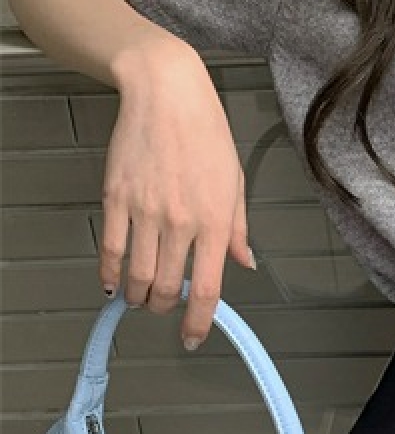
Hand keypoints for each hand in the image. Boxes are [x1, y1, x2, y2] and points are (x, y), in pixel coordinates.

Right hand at [99, 40, 256, 347]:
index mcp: (216, 220)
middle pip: (169, 288)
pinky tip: (114, 283)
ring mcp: (146, 213)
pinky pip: (112, 250)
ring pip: (138, 277)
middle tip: (167, 308)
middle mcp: (181, 222)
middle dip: (167, 309)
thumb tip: (245, 262)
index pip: (209, 288)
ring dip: (140, 297)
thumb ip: (238, 228)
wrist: (167, 96)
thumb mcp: (235, 182)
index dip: (199, 322)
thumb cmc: (207, 134)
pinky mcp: (117, 200)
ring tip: (143, 298)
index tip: (193, 336)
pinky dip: (110, 275)